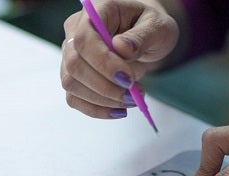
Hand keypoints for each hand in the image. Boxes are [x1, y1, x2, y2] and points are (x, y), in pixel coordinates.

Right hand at [60, 0, 177, 118]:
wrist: (145, 36)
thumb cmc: (150, 26)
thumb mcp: (157, 26)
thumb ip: (142, 36)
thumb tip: (121, 49)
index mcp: (94, 12)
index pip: (84, 39)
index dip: (103, 63)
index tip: (128, 79)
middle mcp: (75, 32)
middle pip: (74, 65)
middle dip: (104, 87)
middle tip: (133, 95)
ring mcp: (71, 55)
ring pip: (72, 84)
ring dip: (102, 100)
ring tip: (132, 100)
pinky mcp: (75, 77)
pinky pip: (75, 98)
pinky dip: (97, 110)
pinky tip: (119, 110)